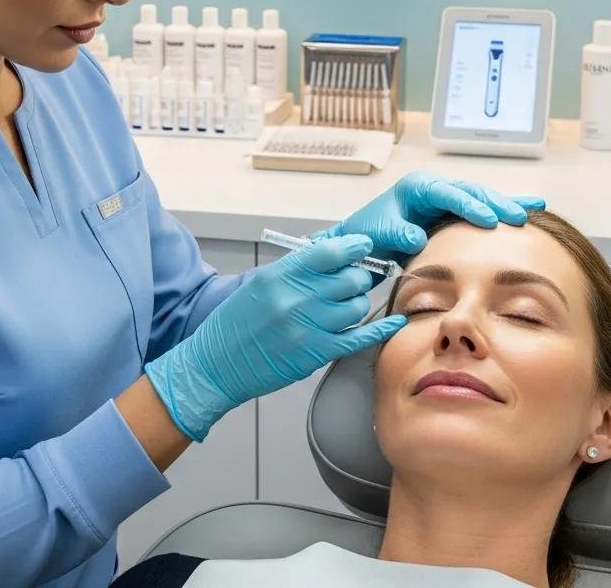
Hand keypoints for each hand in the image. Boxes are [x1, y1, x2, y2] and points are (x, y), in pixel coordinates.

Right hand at [144, 235, 405, 441]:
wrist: (216, 364)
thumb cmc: (236, 321)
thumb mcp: (260, 283)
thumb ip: (296, 269)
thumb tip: (334, 254)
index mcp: (281, 275)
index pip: (331, 252)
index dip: (354, 246)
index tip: (364, 245)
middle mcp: (296, 298)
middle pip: (350, 279)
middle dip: (359, 276)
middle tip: (357, 278)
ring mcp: (307, 327)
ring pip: (357, 306)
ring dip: (359, 302)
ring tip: (350, 303)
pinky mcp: (315, 354)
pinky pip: (359, 338)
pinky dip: (381, 329)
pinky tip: (394, 322)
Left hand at [312, 171, 544, 265]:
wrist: (362, 241)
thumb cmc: (368, 233)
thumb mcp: (380, 233)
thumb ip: (398, 234)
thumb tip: (417, 238)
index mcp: (418, 187)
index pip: (449, 194)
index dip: (471, 206)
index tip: (490, 221)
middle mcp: (435, 189)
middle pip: (472, 191)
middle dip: (497, 203)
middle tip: (520, 217)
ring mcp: (445, 200)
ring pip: (481, 198)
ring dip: (506, 204)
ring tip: (536, 208)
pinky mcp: (451, 214)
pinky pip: (480, 211)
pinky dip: (500, 211)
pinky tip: (527, 211)